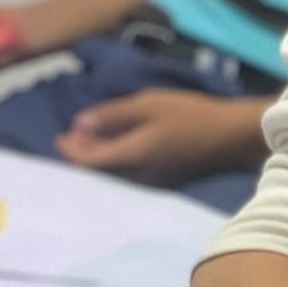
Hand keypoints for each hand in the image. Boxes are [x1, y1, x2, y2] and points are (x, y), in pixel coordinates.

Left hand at [55, 91, 268, 183]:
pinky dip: (114, 161)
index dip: (72, 151)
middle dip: (82, 155)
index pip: (91, 161)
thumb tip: (80, 125)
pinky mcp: (162, 178)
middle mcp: (139, 175)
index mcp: (132, 156)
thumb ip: (112, 116)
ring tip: (85, 142)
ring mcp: (152, 180)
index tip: (58, 137)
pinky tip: (112, 148)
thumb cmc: (189, 116)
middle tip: (66, 139)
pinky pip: (128, 172)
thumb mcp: (147, 106)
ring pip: (114, 173)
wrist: (229, 137)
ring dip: (98, 159)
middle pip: (101, 171)